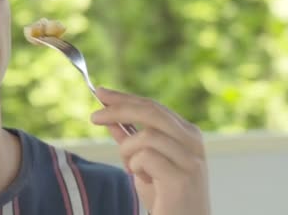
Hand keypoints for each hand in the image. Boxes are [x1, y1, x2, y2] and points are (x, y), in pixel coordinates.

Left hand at [90, 87, 210, 214]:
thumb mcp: (143, 163)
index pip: (152, 106)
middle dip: (118, 109)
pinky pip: (146, 157)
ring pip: (146, 136)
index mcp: (186, 133)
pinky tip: (146, 180)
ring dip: (128, 152)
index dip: (124, 97)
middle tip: (94, 117)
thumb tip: (109, 116)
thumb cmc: (166, 197)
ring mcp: (190, 159)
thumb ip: (130, 139)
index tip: (100, 91)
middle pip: (150, 111)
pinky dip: (136, 167)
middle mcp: (193, 142)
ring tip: (132, 169)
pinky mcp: (182, 177)